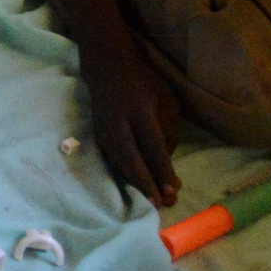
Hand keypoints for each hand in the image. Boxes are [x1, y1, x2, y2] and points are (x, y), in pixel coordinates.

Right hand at [77, 28, 181, 208]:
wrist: (106, 64)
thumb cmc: (144, 80)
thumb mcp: (167, 99)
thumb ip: (169, 130)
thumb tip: (166, 163)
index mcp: (140, 111)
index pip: (153, 146)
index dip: (162, 171)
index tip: (173, 191)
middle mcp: (118, 122)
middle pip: (131, 159)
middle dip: (146, 185)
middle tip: (160, 206)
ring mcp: (104, 127)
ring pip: (117, 161)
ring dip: (134, 184)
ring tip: (149, 202)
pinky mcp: (97, 132)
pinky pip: (110, 157)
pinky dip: (121, 173)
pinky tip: (132, 185)